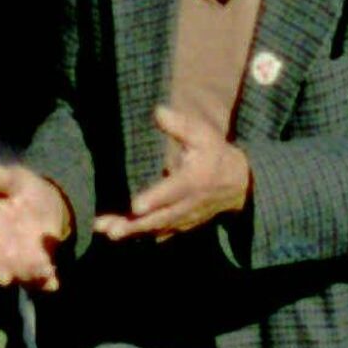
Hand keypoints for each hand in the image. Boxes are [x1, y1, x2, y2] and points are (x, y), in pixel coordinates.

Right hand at [0, 162, 71, 290]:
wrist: (50, 206)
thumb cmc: (26, 191)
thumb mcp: (20, 180)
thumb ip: (8, 179)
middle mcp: (0, 246)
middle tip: (3, 278)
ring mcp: (18, 260)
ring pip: (17, 272)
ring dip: (25, 276)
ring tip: (38, 275)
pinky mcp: (38, 268)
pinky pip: (40, 279)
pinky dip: (45, 282)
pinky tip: (53, 282)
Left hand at [95, 103, 250, 242]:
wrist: (239, 184)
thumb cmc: (215, 154)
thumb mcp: (204, 135)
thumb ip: (181, 125)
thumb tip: (158, 111)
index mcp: (193, 180)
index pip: (172, 192)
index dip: (154, 199)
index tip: (135, 206)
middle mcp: (188, 204)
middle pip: (159, 218)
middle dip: (135, 225)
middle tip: (111, 231)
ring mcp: (185, 218)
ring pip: (157, 228)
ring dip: (133, 232)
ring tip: (108, 232)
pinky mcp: (182, 224)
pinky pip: (160, 232)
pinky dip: (141, 235)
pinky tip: (120, 236)